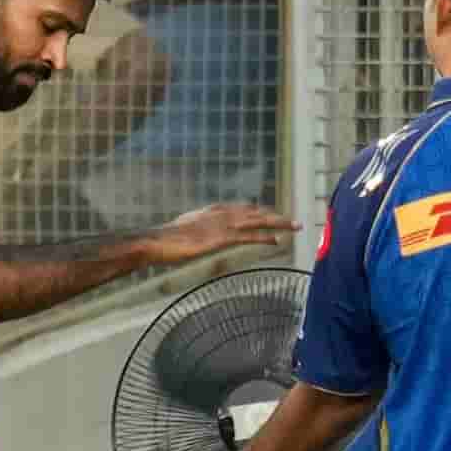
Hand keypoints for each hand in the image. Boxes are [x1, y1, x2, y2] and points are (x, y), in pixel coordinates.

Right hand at [147, 204, 299, 264]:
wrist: (154, 241)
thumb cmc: (165, 240)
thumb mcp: (184, 229)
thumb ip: (197, 227)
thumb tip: (200, 232)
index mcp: (212, 211)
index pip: (242, 208)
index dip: (260, 211)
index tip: (273, 214)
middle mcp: (220, 214)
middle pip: (254, 212)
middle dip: (275, 216)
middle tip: (294, 220)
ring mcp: (220, 226)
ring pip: (256, 221)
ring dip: (278, 223)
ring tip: (295, 226)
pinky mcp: (219, 239)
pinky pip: (247, 237)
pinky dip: (263, 237)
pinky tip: (276, 241)